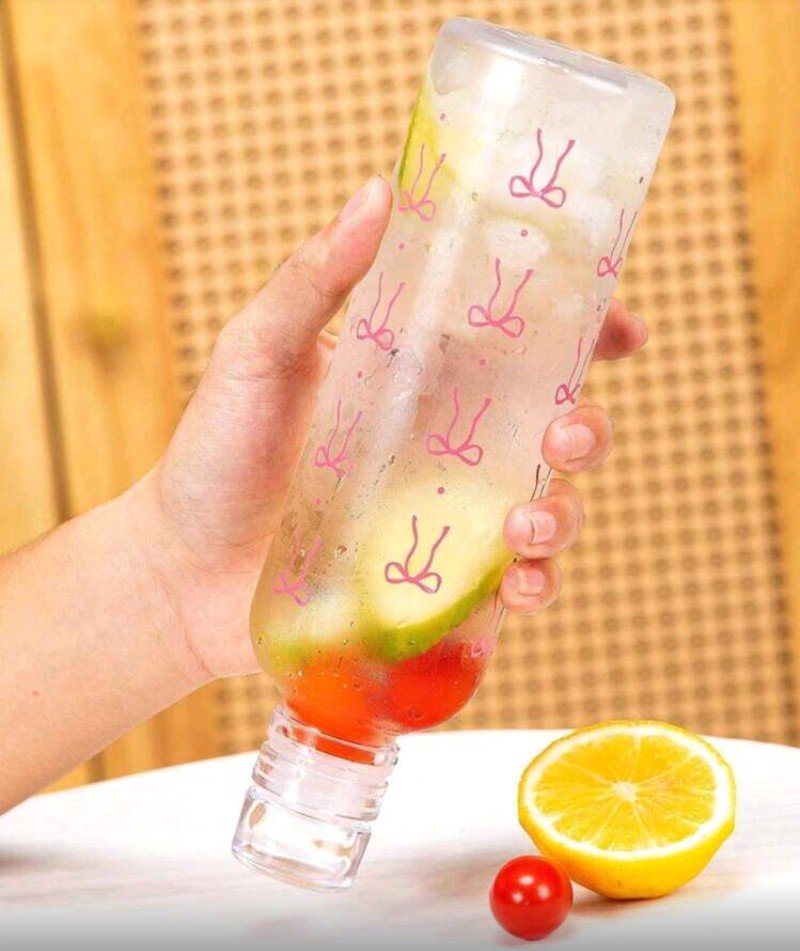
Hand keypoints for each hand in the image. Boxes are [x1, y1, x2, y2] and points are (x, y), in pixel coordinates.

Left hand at [137, 177, 645, 682]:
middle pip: (549, 428)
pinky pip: (510, 587)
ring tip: (524, 524)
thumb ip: (311, 281)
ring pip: (544, 507)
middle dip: (585, 427)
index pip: (517, 345)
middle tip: (566, 431)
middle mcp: (442, 446)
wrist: (178, 572)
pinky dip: (536, 587)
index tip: (621, 328)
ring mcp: (443, 518)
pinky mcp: (435, 587)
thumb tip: (378, 193)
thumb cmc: (213, 455)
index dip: (583, 332)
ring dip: (563, 513)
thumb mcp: (256, 355)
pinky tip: (520, 583)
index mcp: (416, 380)